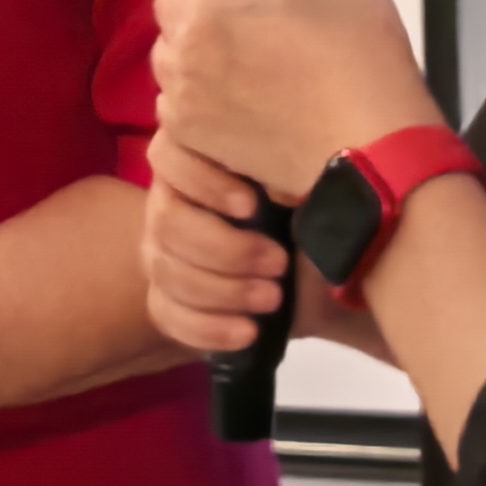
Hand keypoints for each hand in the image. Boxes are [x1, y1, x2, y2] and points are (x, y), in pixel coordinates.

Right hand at [140, 131, 386, 360]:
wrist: (324, 266)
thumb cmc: (313, 206)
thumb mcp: (305, 178)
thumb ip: (281, 168)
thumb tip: (276, 181)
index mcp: (196, 153)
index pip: (168, 156)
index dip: (203, 182)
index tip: (252, 205)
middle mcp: (169, 197)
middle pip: (166, 222)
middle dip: (226, 249)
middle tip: (279, 263)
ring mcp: (161, 249)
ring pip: (166, 270)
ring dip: (223, 291)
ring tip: (273, 299)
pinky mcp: (167, 296)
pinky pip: (166, 314)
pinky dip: (207, 327)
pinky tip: (247, 332)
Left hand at [151, 0, 441, 197]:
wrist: (369, 156)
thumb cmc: (366, 64)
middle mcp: (189, 26)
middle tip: (246, 17)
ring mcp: (180, 81)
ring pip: (166, 46)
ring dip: (193, 46)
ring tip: (243, 65)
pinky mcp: (182, 127)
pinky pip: (172, 94)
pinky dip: (195, 93)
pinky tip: (238, 103)